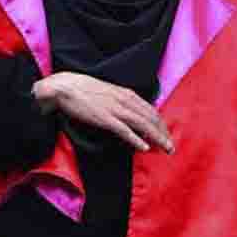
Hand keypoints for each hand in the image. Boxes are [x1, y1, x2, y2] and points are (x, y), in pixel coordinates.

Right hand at [32, 72, 173, 153]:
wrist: (66, 86)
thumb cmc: (86, 90)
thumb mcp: (111, 93)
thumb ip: (123, 103)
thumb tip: (133, 114)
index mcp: (129, 95)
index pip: (152, 111)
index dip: (162, 125)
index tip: (167, 135)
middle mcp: (126, 101)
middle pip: (152, 118)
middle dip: (164, 133)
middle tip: (171, 147)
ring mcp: (116, 110)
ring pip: (144, 125)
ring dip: (157, 138)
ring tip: (166, 149)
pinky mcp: (105, 118)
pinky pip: (125, 130)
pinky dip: (136, 139)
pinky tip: (145, 148)